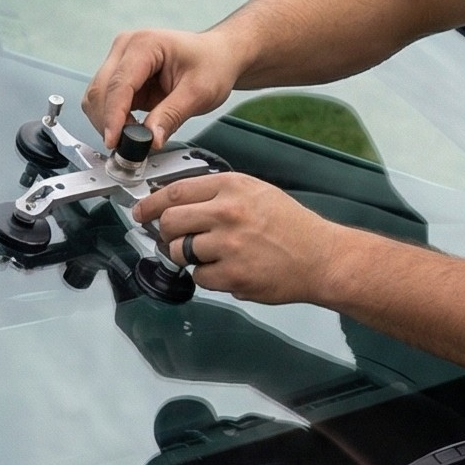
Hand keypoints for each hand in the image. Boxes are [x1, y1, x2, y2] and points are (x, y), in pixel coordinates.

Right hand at [82, 25, 240, 151]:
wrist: (217, 56)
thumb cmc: (212, 64)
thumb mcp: (199, 93)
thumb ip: (172, 116)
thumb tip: (151, 139)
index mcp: (145, 44)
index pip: (119, 84)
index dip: (113, 116)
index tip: (114, 141)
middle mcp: (126, 48)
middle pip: (100, 90)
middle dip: (108, 122)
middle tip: (128, 147)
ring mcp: (121, 61)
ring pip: (97, 98)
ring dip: (108, 122)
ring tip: (134, 139)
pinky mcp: (122, 77)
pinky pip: (106, 102)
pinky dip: (113, 120)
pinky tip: (131, 130)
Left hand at [136, 170, 344, 307]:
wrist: (321, 258)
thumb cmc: (292, 227)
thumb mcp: (257, 192)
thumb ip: (218, 194)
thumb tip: (177, 202)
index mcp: (233, 187)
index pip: (175, 191)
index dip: (151, 203)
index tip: (143, 211)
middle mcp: (229, 213)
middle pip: (170, 221)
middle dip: (165, 232)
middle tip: (172, 237)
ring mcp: (229, 245)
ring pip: (179, 251)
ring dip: (186, 256)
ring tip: (208, 255)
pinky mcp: (232, 275)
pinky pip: (199, 277)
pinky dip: (209, 276)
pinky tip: (229, 269)